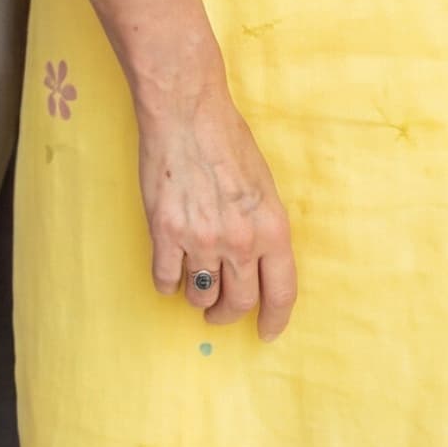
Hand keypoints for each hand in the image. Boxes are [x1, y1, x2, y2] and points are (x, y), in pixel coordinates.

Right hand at [135, 77, 297, 338]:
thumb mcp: (263, 186)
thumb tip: (255, 261)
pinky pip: (166, 279)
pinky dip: (167, 282)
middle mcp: (240, 241)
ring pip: (200, 294)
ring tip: (195, 284)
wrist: (186, 113)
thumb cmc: (227, 141)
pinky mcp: (166, 234)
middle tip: (219, 315)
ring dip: (198, 296)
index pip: (281, 293)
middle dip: (228, 315)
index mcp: (272, 228)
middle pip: (238, 302)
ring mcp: (202, 240)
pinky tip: (169, 271)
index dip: (274, 320)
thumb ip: (262, 227)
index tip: (266, 332)